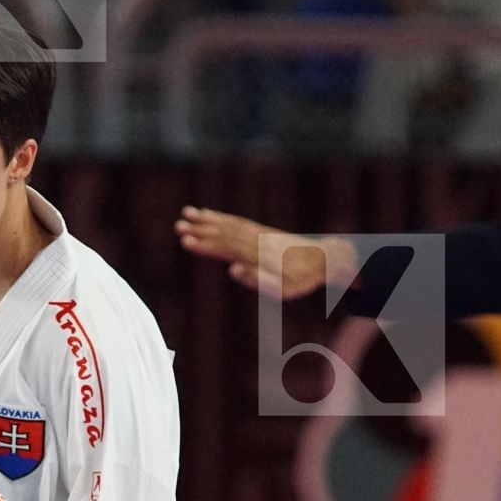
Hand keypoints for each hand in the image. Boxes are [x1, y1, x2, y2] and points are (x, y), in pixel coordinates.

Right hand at [175, 206, 356, 300]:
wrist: (323, 258)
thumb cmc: (302, 278)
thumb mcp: (283, 287)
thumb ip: (257, 278)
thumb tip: (232, 268)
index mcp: (256, 254)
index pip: (225, 247)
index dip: (204, 244)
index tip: (184, 240)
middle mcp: (254, 239)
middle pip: (223, 232)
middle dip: (200, 229)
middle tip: (177, 225)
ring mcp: (258, 233)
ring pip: (228, 223)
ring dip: (207, 219)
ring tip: (187, 213)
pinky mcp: (262, 232)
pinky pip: (237, 221)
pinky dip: (221, 217)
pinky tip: (211, 215)